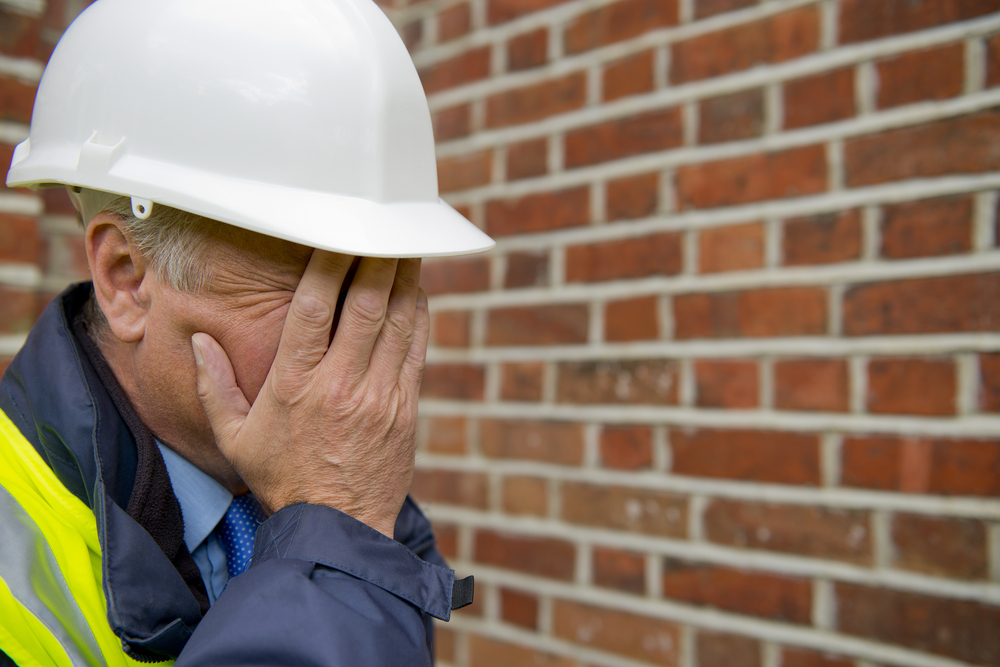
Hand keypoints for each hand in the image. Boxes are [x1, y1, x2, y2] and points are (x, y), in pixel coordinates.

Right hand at [191, 252, 427, 536]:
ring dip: (402, 280)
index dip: (327, 265)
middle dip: (374, 260)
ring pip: (397, 322)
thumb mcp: (234, 437)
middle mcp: (340, 384)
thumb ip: (216, 386)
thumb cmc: (282, 479)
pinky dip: (418, 317)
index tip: (335, 235)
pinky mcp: (404, 408)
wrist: (337, 528)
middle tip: (382, 227)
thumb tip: (198, 341)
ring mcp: (378, 395)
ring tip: (404, 247)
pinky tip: (417, 293)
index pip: (312, 309)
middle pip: (364, 306)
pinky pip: (416, 350)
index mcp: (295, 385)